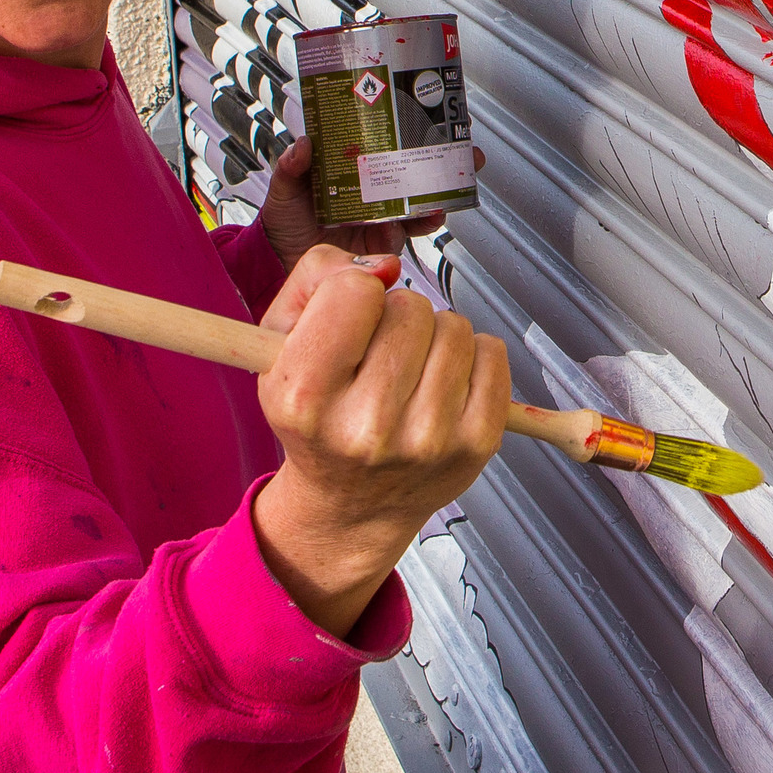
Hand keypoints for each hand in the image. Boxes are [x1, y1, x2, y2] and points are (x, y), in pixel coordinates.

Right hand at [246, 243, 509, 636]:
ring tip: (409, 371)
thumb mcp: (279, 344)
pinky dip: (473, 355)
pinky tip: (442, 382)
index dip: (353, 292)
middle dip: (396, 316)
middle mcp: (366, 427)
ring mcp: (428, 440)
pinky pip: (493, 353)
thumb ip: (316, 276)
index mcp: (305, 398)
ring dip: (434, 335)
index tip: (348, 318)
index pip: (354, 292)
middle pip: (410, 308)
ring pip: (454, 326)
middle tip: (378, 354)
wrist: (350, 504)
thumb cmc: (317, 417)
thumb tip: (386, 268)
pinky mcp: (476, 445)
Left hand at [256, 136, 480, 260]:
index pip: (386, 142)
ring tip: (451, 181)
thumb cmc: (285, 222)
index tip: (430, 112)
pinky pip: (412, 229)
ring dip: (443, 187)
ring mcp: (383, 214)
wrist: (281, 264)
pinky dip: (425, 221)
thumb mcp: (285, 187)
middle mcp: (373, 188)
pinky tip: (430, 214)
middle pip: (415, 166)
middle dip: (445, 155)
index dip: (411, 128)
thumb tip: (303, 144)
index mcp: (352, 167)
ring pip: (423, 196)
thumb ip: (292, 166)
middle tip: (461, 146)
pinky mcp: (387, 240)